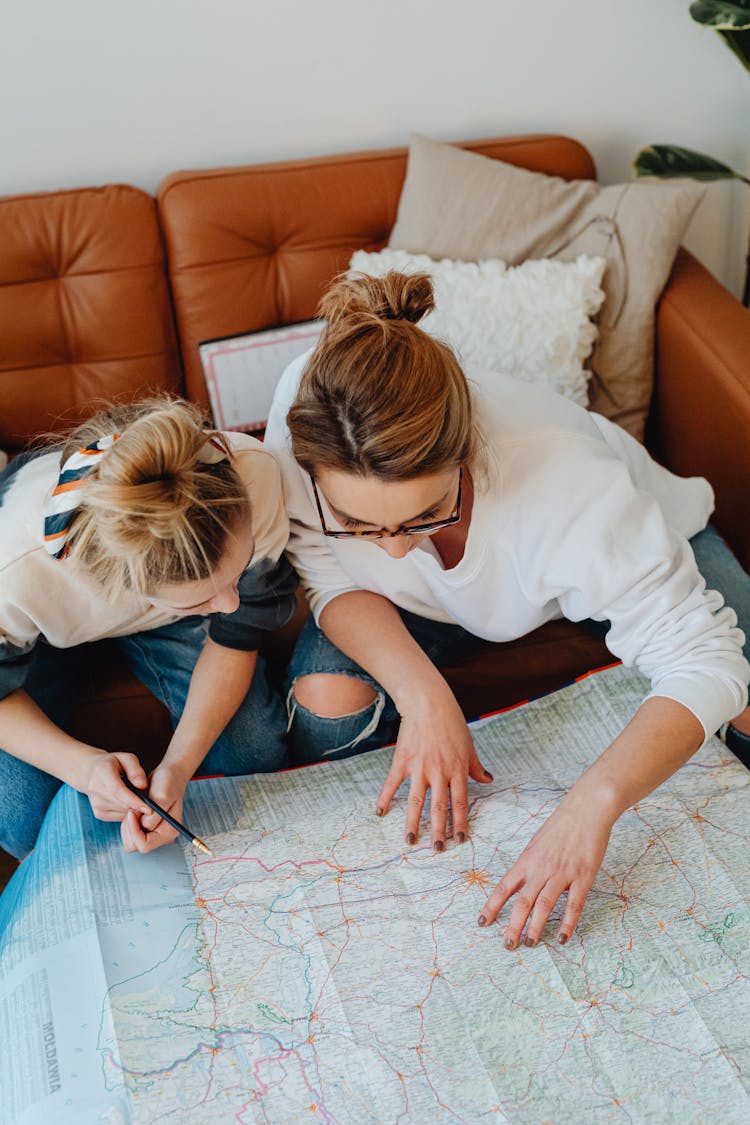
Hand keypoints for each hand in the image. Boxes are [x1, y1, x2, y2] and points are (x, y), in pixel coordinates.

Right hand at [82, 751, 150, 821]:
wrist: (94, 772)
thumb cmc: (115, 764)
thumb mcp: (128, 759)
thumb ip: (136, 771)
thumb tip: (142, 786)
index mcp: (102, 771)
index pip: (118, 790)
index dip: (134, 801)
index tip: (149, 808)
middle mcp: (95, 788)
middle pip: (120, 803)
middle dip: (138, 805)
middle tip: (150, 803)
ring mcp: (95, 803)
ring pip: (121, 812)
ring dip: (133, 808)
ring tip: (138, 798)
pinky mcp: (98, 813)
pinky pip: (118, 817)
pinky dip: (127, 812)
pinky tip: (129, 803)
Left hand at [120, 761, 189, 854]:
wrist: (168, 776)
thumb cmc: (168, 783)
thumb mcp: (162, 795)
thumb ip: (154, 814)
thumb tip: (143, 825)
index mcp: (169, 832)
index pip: (144, 845)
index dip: (134, 831)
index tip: (132, 812)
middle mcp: (161, 837)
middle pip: (135, 846)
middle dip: (130, 828)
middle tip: (134, 809)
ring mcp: (153, 834)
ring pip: (130, 841)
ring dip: (128, 825)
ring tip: (135, 808)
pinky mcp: (145, 829)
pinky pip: (129, 834)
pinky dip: (128, 823)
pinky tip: (134, 810)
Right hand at [376, 686, 492, 849]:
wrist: (428, 703)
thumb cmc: (452, 723)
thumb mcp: (469, 745)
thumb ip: (476, 766)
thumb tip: (488, 779)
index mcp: (457, 770)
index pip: (460, 802)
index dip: (461, 823)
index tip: (460, 840)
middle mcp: (439, 772)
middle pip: (439, 807)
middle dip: (439, 831)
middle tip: (438, 849)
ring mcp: (419, 768)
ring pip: (416, 801)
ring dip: (413, 823)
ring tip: (410, 842)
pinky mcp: (402, 761)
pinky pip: (392, 784)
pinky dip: (385, 798)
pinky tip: (380, 813)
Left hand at [478, 791, 613, 947]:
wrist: (587, 808)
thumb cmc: (562, 824)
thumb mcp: (538, 843)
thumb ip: (530, 864)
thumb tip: (520, 883)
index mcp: (527, 859)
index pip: (505, 887)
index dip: (492, 906)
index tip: (482, 923)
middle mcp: (541, 868)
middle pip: (522, 902)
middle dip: (512, 926)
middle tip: (507, 946)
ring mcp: (562, 873)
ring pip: (544, 905)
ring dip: (535, 927)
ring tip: (529, 944)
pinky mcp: (583, 876)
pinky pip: (574, 904)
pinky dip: (568, 923)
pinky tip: (563, 937)